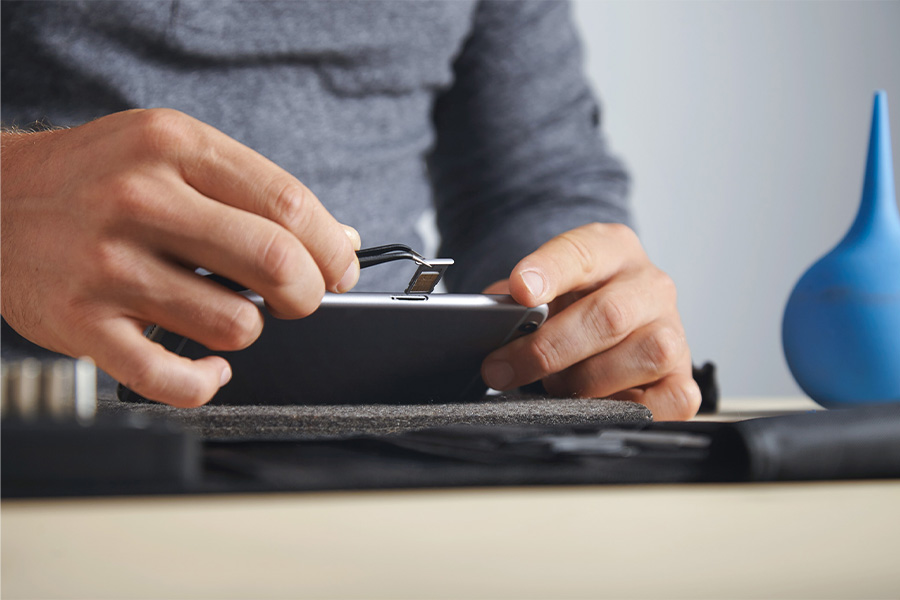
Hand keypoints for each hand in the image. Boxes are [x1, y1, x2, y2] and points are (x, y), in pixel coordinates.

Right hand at [1, 109, 360, 406]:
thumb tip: (340, 240)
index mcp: (174, 146)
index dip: (331, 247)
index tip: (341, 268)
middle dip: (307, 293)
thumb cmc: (97, 178)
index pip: (287, 203)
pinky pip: (169, 377)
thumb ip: (255, 191)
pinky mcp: (80, 322)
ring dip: (250, 331)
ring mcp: (106, 263)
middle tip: (299, 298)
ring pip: (233, 323)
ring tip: (231, 316)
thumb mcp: (173, 152)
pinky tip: (208, 369)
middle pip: (272, 260)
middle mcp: (140, 199)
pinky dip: (205, 384)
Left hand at [481, 223, 699, 419]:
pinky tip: (597, 406)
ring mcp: (673, 331)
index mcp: (612, 250)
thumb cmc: (572, 307)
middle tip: (501, 369)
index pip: (581, 253)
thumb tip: (487, 324)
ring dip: (586, 381)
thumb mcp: (541, 289)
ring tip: (554, 387)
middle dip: (546, 349)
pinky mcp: (684, 377)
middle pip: (608, 315)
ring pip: (643, 356)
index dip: (548, 271)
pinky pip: (671, 399)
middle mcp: (650, 286)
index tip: (521, 290)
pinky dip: (629, 408)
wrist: (616, 321)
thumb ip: (515, 301)